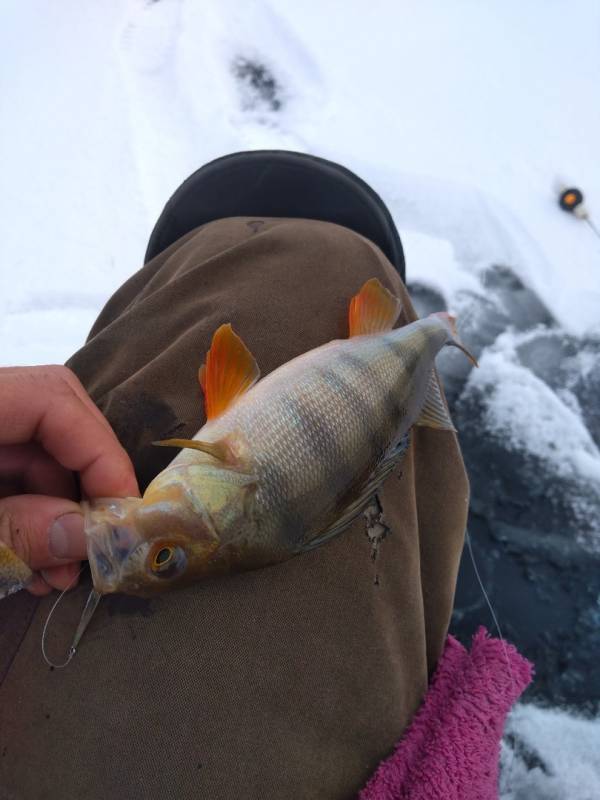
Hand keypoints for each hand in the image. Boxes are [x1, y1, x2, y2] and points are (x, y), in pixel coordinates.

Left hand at [0, 366, 138, 594]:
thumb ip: (16, 532)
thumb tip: (88, 537)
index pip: (51, 398)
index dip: (97, 451)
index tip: (121, 512)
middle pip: (52, 423)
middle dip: (82, 488)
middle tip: (98, 546)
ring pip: (34, 454)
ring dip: (56, 514)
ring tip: (58, 577)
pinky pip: (10, 473)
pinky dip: (28, 516)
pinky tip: (33, 564)